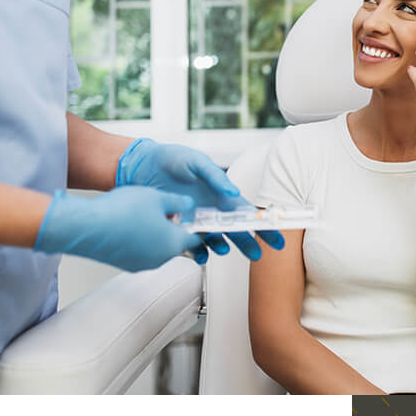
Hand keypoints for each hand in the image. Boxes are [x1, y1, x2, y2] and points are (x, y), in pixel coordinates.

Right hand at [34, 186, 203, 271]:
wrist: (85, 225)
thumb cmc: (120, 212)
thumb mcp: (158, 197)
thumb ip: (179, 202)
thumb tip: (188, 205)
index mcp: (173, 243)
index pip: (197, 239)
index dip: (200, 227)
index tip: (200, 221)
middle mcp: (160, 258)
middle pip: (176, 243)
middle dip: (175, 228)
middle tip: (168, 211)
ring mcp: (141, 263)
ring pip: (157, 247)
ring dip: (156, 233)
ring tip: (144, 213)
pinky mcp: (124, 263)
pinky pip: (140, 251)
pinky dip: (140, 240)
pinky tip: (129, 223)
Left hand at [116, 139, 283, 261]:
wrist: (140, 166)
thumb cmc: (171, 159)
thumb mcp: (196, 162)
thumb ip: (215, 176)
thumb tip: (233, 191)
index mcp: (221, 194)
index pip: (248, 213)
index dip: (262, 226)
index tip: (275, 238)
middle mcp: (212, 210)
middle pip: (236, 231)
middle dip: (248, 244)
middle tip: (257, 256)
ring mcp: (196, 221)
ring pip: (216, 241)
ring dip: (222, 247)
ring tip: (223, 250)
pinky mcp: (179, 228)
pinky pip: (192, 246)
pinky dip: (198, 253)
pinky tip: (200, 255)